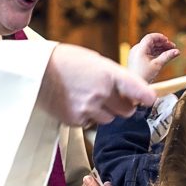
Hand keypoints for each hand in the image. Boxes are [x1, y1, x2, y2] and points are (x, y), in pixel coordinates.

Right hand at [38, 44, 155, 126]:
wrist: (36, 70)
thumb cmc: (68, 61)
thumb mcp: (96, 61)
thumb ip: (115, 78)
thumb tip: (133, 93)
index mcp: (109, 74)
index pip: (139, 91)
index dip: (147, 98)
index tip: (149, 99)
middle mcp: (101, 93)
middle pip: (126, 111)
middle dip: (122, 105)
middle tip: (111, 96)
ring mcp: (88, 108)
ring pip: (109, 120)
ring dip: (104, 112)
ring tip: (88, 97)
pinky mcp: (75, 119)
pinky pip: (90, 123)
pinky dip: (87, 116)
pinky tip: (76, 102)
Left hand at [127, 33, 179, 81]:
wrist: (134, 86)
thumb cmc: (143, 76)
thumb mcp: (157, 65)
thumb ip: (167, 56)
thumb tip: (177, 51)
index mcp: (140, 49)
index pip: (150, 37)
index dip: (160, 37)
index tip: (168, 41)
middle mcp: (136, 49)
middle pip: (151, 42)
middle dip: (162, 43)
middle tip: (172, 47)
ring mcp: (136, 54)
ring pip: (150, 47)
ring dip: (160, 48)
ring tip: (169, 52)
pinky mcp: (137, 58)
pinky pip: (147, 52)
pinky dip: (155, 53)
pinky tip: (163, 55)